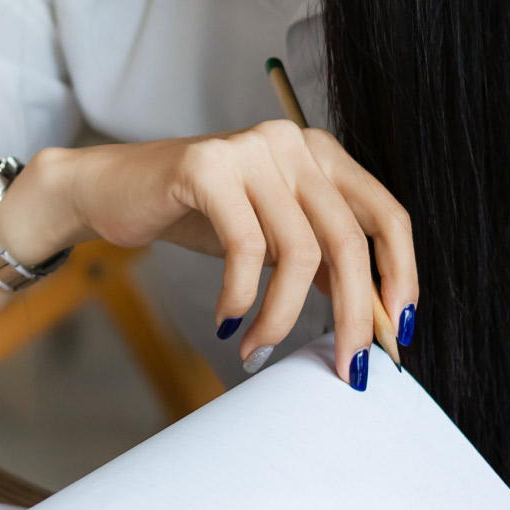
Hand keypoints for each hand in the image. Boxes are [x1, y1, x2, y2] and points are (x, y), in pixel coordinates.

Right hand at [0, 122, 416, 383]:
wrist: (110, 189)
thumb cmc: (197, 215)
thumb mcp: (271, 237)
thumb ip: (321, 263)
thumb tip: (372, 322)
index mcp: (321, 155)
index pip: (386, 216)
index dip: (400, 278)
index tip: (393, 335)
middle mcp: (293, 144)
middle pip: (349, 239)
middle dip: (351, 315)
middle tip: (342, 366)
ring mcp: (251, 150)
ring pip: (298, 251)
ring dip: (282, 316)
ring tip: (259, 349)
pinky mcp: (207, 167)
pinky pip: (246, 247)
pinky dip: (240, 296)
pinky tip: (227, 321)